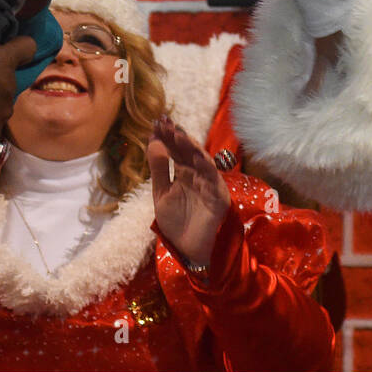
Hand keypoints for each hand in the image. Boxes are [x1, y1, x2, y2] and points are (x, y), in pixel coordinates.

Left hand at [146, 116, 230, 269]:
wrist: (189, 250)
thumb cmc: (176, 223)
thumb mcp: (161, 194)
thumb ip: (158, 169)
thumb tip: (153, 142)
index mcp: (182, 173)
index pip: (174, 150)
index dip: (166, 137)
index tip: (155, 123)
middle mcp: (196, 174)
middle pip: (186, 150)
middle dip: (176, 136)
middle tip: (165, 121)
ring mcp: (207, 183)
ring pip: (200, 160)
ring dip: (190, 146)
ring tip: (177, 134)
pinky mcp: (217, 195)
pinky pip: (212, 178)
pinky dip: (205, 166)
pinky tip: (196, 155)